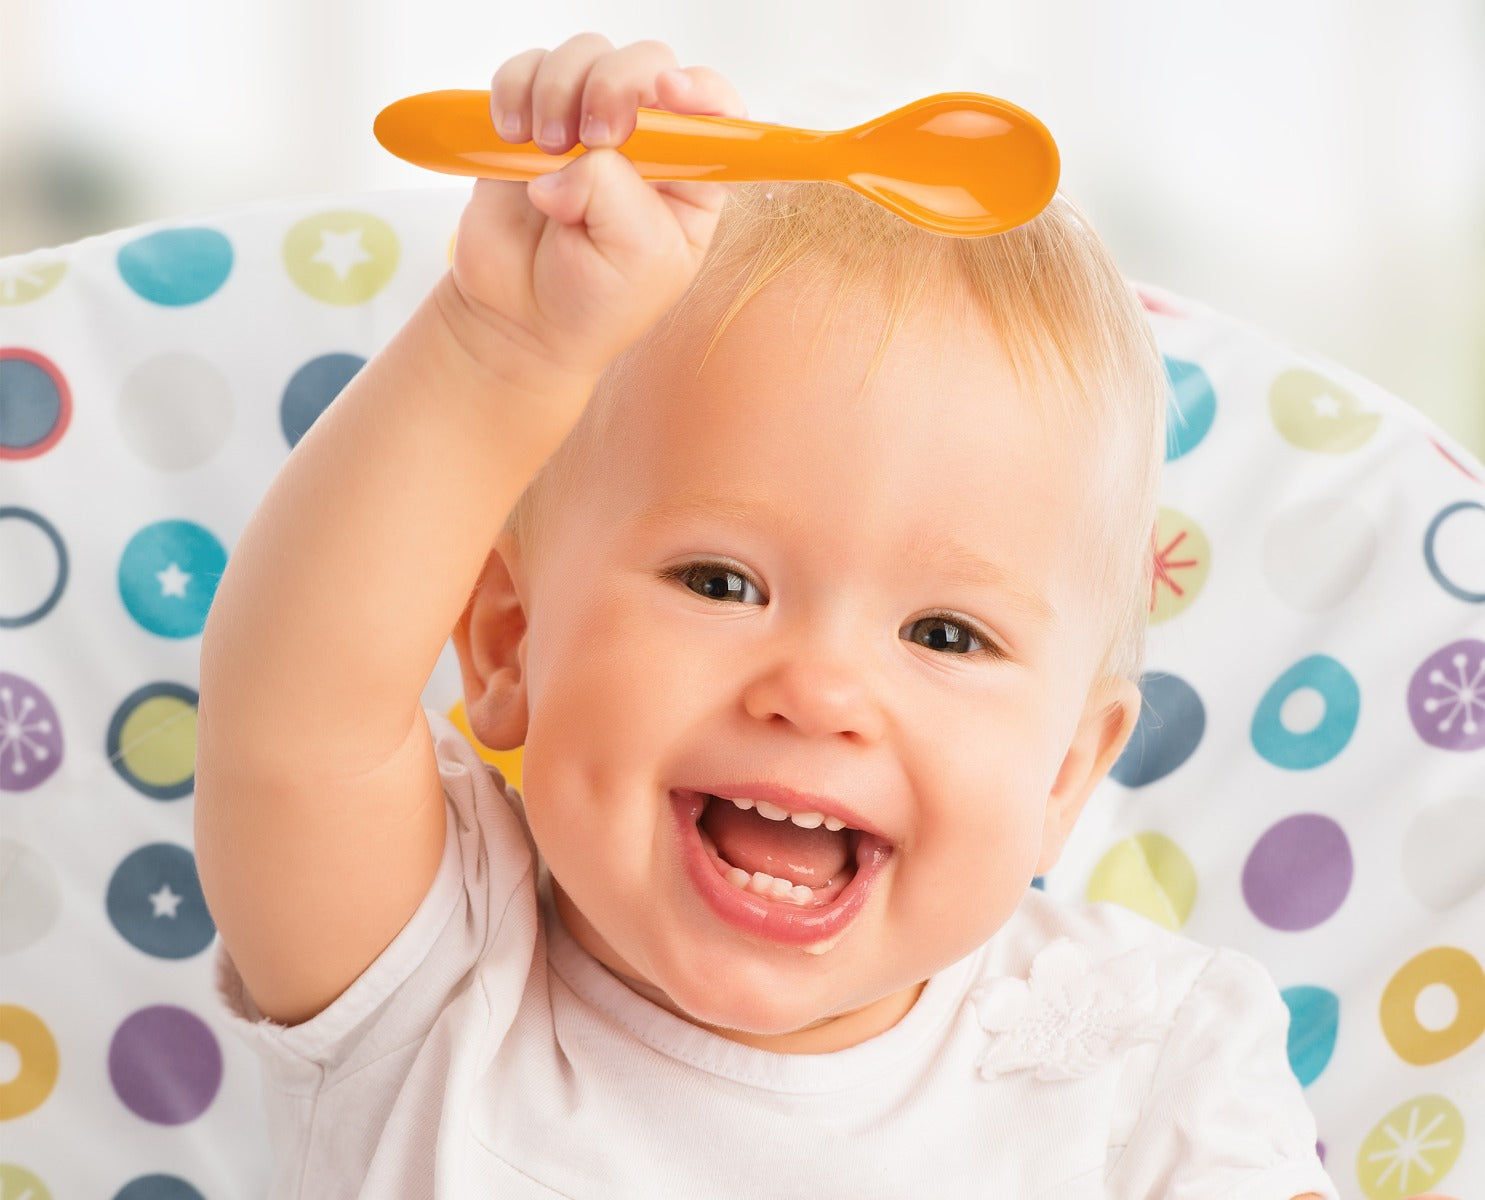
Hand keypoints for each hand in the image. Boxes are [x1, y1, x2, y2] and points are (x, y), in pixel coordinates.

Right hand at [441, 34, 747, 388]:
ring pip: (586, 57)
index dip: (697, 88)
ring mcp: (589, 127)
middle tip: (591, 138)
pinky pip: (527, 70)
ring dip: (559, 90)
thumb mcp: (636, 257)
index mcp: (692, 177)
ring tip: (545, 149)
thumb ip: (616, 192)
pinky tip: (512, 135)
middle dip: (615, 87)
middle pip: (646, 65)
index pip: (715, 108)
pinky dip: (514, 90)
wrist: (522, 320)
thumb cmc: (596, 301)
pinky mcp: (535, 120)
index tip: (665, 92)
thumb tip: (571, 158)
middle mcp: (647, 143)